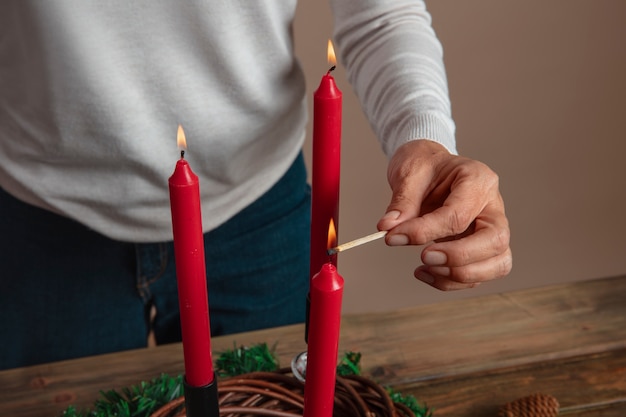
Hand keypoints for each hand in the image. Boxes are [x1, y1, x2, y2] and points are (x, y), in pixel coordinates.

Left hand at [377, 139, 511, 289]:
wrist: (430, 168)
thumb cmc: (424, 166)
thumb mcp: (409, 174)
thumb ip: (402, 202)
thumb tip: (389, 228)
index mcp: (478, 180)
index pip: (459, 214)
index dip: (426, 231)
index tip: (394, 237)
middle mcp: (493, 206)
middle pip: (495, 240)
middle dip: (458, 257)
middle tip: (424, 257)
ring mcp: (492, 229)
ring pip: (498, 263)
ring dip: (461, 275)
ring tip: (425, 268)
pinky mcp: (483, 249)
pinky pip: (479, 274)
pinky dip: (452, 282)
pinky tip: (426, 273)